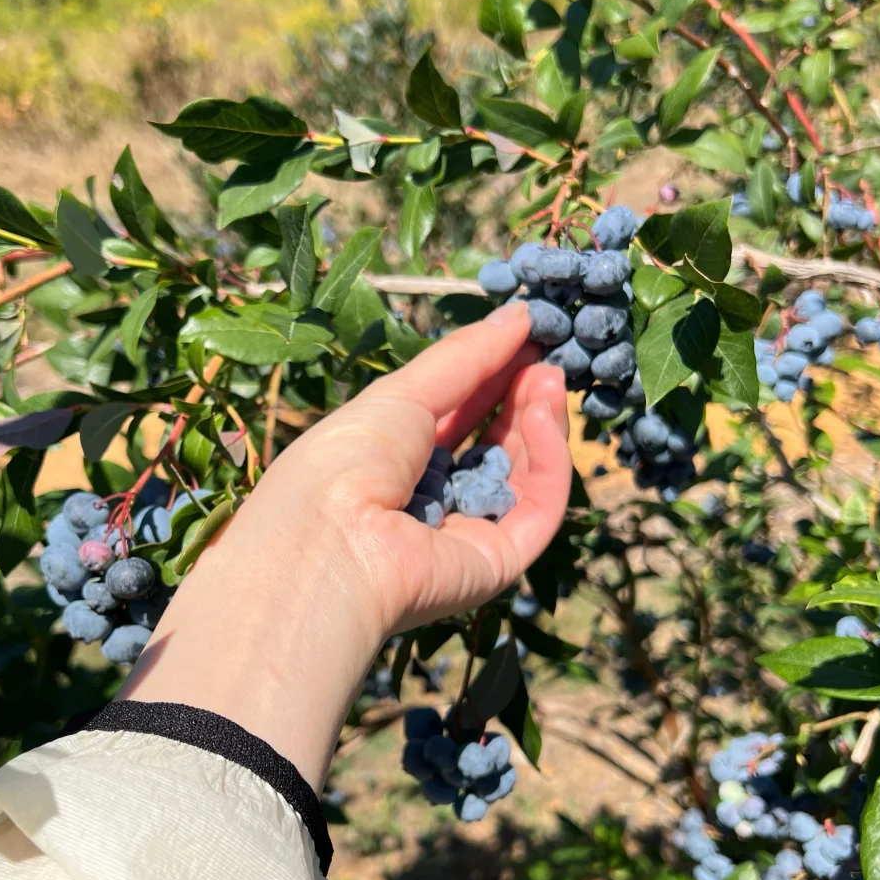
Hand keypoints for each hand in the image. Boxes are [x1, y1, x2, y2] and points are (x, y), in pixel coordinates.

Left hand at [262, 298, 570, 639]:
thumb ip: (465, 358)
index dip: (492, 376)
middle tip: (544, 356)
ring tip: (546, 377)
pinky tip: (543, 415)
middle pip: (494, 448)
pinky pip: (537, 510)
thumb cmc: (345, 461)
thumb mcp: (401, 393)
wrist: (331, 541)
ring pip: (524, 477)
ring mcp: (465, 535)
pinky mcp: (497, 563)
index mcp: (394, 463)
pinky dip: (549, 461)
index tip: (525, 336)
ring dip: (540, 424)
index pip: (457, 417)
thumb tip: (518, 316)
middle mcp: (430, 501)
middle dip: (521, 398)